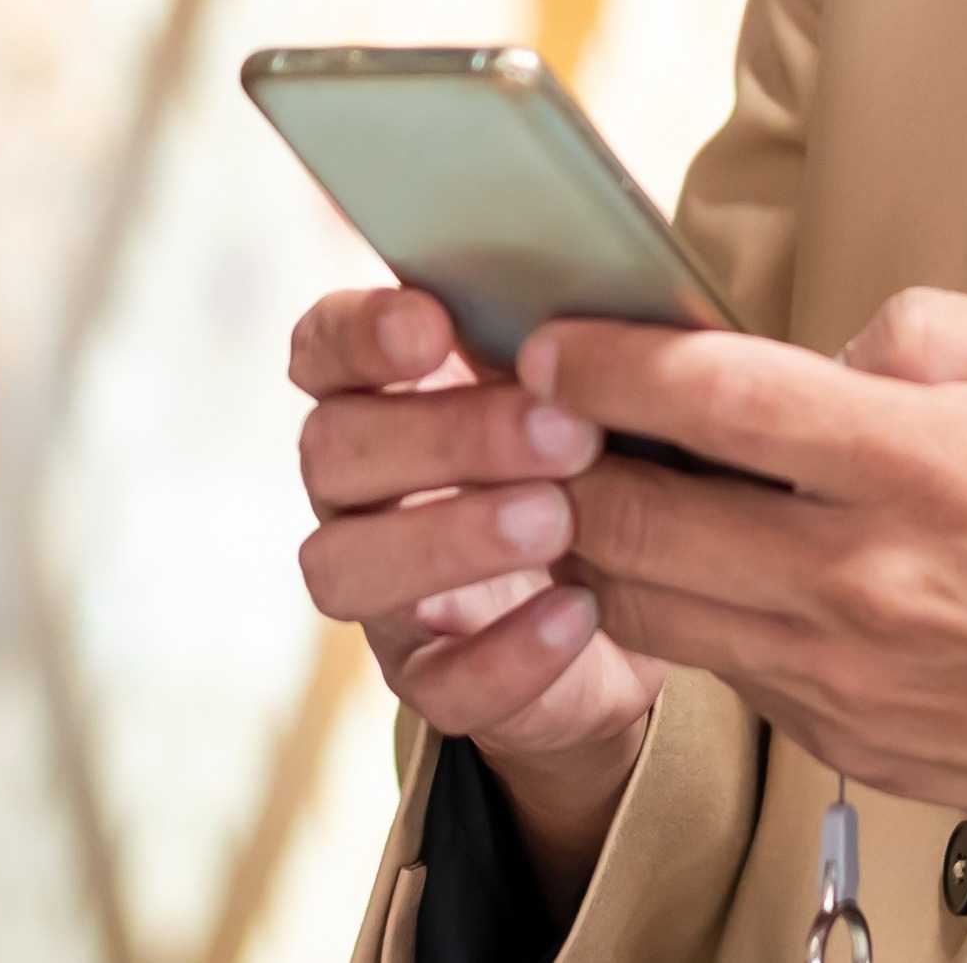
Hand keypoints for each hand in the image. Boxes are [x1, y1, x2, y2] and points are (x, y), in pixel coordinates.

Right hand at [289, 286, 666, 903]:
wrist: (644, 610)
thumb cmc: (608, 464)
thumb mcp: (593, 393)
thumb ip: (574, 342)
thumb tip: (614, 284)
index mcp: (386, 396)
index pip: (322, 349)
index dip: (359, 335)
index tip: (432, 326)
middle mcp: (360, 493)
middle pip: (335, 451)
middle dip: (445, 437)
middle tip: (563, 433)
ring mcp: (384, 595)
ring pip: (345, 567)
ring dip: (448, 539)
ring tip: (558, 523)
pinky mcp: (432, 682)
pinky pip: (438, 682)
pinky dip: (506, 652)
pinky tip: (579, 612)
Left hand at [531, 290, 966, 954]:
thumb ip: (928, 329)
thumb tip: (817, 350)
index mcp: (918, 466)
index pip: (709, 399)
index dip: (604, 363)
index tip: (553, 341)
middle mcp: (864, 580)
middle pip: (635, 516)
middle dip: (554, 459)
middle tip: (525, 416)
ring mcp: (844, 678)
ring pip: (648, 608)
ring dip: (594, 546)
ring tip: (577, 489)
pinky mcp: (843, 744)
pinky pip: (720, 669)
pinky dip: (682, 615)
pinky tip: (687, 568)